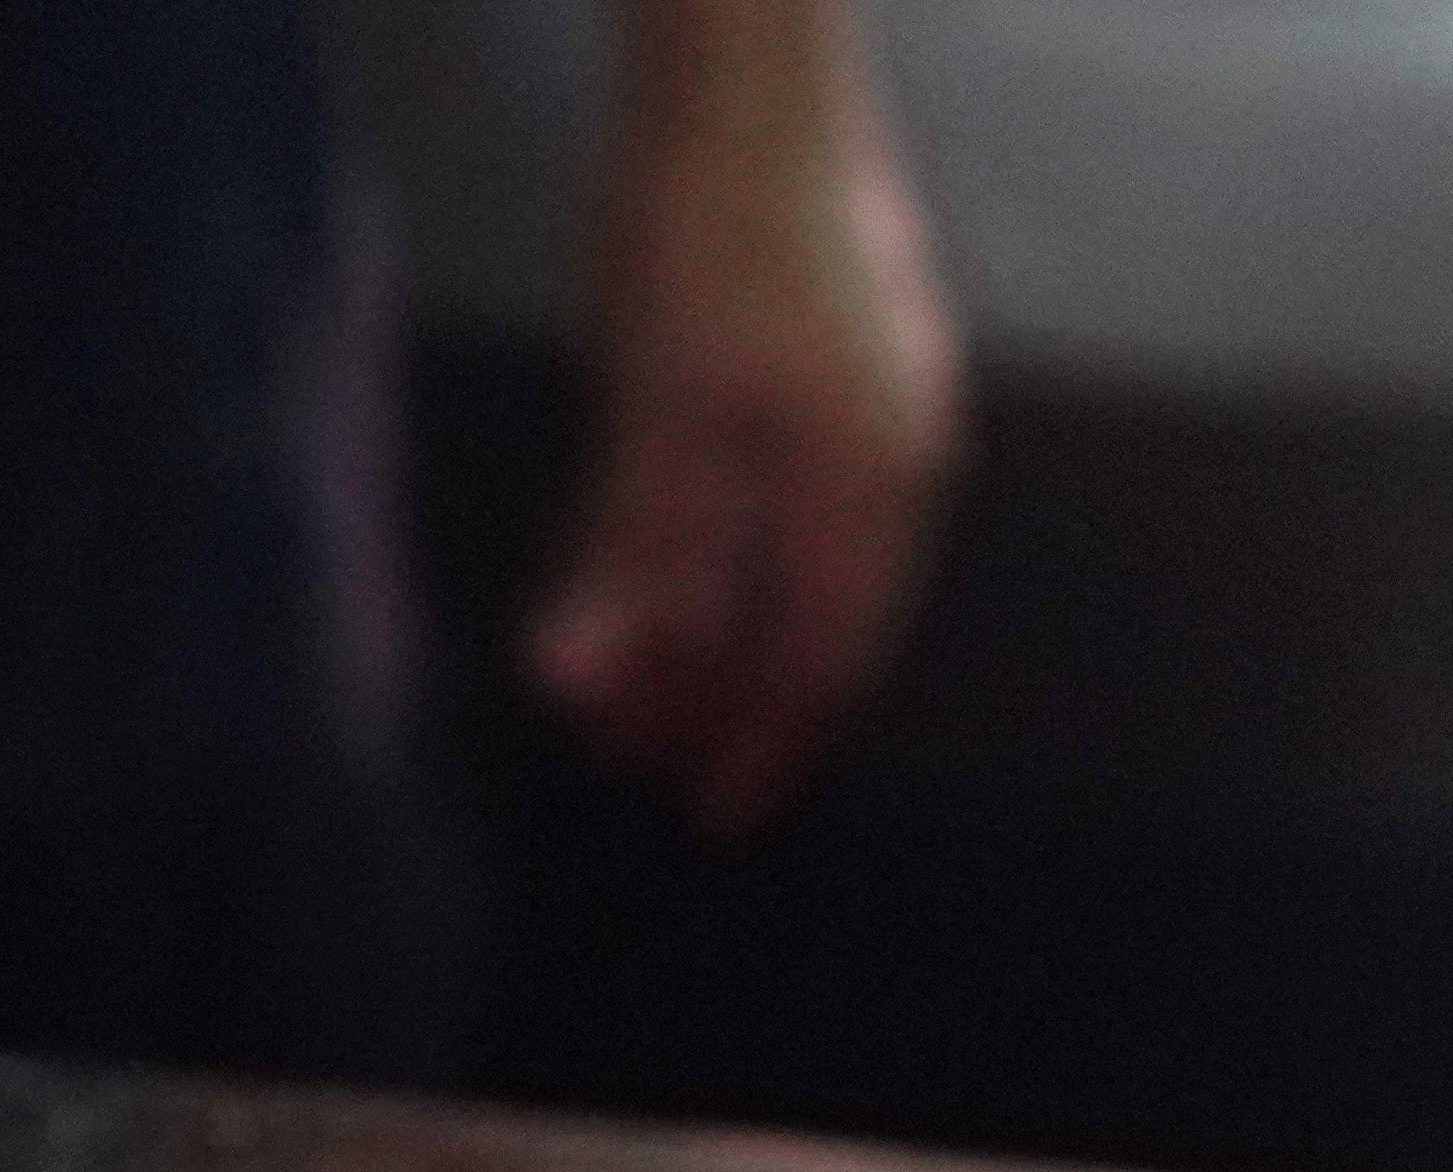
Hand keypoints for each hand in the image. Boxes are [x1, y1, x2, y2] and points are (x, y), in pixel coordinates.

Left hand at [527, 0, 960, 836]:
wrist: (745, 68)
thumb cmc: (715, 225)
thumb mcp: (660, 406)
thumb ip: (629, 552)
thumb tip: (578, 685)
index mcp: (864, 479)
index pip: (820, 658)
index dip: (762, 743)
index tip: (711, 815)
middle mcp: (875, 452)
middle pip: (801, 617)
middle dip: (719, 698)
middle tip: (640, 763)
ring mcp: (845, 398)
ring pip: (769, 555)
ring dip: (696, 630)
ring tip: (623, 692)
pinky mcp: (796, 354)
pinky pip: (749, 489)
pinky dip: (693, 549)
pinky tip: (635, 578)